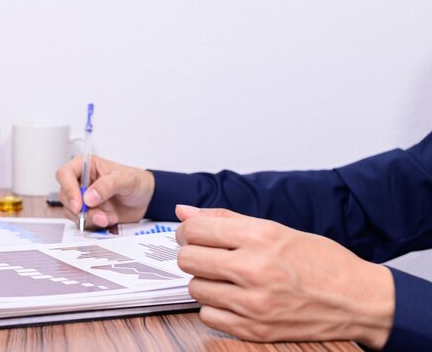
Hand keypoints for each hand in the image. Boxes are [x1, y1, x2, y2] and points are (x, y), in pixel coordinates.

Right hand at [55, 155, 153, 227]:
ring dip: (90, 219)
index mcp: (86, 166)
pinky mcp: (89, 213)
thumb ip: (108, 185)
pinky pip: (82, 222)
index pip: (65, 174)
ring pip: (72, 212)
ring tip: (109, 218)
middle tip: (99, 215)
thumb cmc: (137, 182)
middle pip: (65, 196)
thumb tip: (89, 197)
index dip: (68, 189)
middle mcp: (81, 182)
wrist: (147, 200)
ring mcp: (83, 199)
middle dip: (81, 209)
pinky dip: (94, 224)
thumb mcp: (126, 179)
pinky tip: (109, 220)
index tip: (79, 204)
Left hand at [175, 205, 394, 348]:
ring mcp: (254, 303)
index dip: (188, 231)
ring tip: (227, 277)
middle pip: (188, 259)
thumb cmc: (322, 262)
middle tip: (210, 255)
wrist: (359, 301)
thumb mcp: (276, 228)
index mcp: (260, 237)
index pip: (195, 230)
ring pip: (194, 288)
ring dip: (205, 281)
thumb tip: (183, 212)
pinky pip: (208, 316)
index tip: (194, 234)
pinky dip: (215, 306)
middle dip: (193, 254)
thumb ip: (225, 219)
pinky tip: (233, 298)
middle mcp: (254, 269)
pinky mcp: (255, 330)